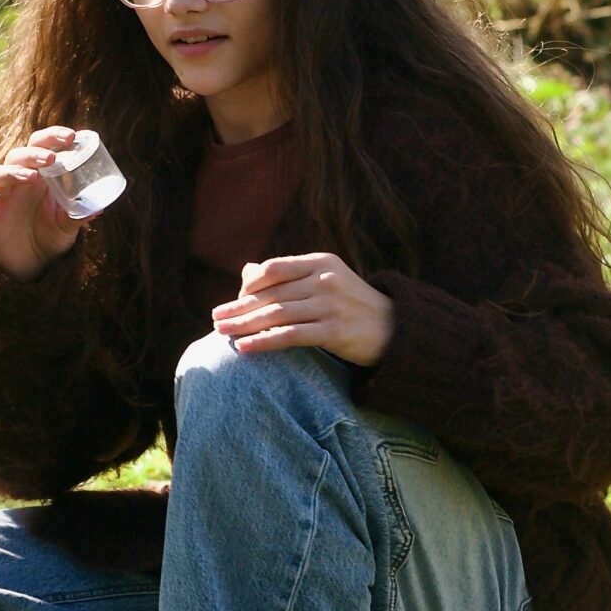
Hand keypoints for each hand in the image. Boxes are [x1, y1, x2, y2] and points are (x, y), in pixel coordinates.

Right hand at [0, 126, 86, 279]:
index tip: (71, 137)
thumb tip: (99, 207)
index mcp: (38, 176)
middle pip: (18, 155)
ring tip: (31, 177)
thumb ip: (78, 215)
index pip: (41, 145)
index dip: (52, 136)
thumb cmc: (50, 237)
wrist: (32, 266)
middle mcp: (15, 182)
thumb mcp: (67, 227)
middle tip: (51, 158)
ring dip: (12, 171)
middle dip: (34, 152)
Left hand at [212, 253, 394, 366]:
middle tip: (216, 319)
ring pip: (276, 315)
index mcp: (321, 262)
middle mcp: (325, 279)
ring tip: (223, 333)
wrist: (394, 329)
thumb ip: (289, 274)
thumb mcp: (326, 280)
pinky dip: (264, 342)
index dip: (249, 285)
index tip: (233, 300)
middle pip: (271, 294)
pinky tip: (245, 348)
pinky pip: (290, 336)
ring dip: (244, 325)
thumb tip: (248, 270)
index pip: (274, 269)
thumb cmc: (353, 305)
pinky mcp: (334, 332)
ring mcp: (330, 305)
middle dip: (239, 308)